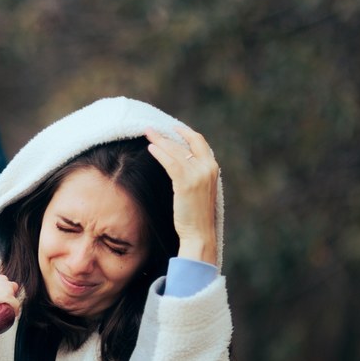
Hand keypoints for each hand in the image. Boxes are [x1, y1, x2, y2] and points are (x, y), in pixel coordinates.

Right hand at [0, 275, 20, 360]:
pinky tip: (1, 316)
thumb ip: (1, 290)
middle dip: (8, 298)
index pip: (0, 279)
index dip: (4, 294)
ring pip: (8, 288)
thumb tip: (14, 284)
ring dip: (10, 304)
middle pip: (5, 282)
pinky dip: (11, 308)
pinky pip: (8, 297)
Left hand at [145, 125, 219, 265]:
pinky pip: (170, 163)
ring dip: (160, 141)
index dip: (185, 133)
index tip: (172, 128)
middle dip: (166, 135)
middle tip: (150, 129)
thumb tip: (178, 162)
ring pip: (176, 151)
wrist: (199, 232)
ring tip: (147, 134)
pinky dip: (160, 154)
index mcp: (212, 168)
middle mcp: (208, 168)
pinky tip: (151, 149)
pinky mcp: (186, 183)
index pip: (199, 142)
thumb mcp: (199, 189)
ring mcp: (198, 174)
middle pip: (184, 144)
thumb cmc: (196, 215)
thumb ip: (194, 174)